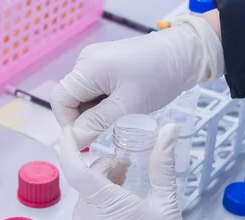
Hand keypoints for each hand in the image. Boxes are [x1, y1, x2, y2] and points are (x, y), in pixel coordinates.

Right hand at [51, 17, 222, 149]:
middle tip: (109, 129)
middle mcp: (85, 61)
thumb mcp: (127, 106)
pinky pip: (94, 90)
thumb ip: (96, 123)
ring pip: (82, 97)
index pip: (60, 101)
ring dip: (95, 112)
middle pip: (70, 99)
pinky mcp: (105, 64)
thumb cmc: (159, 77)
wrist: (184, 54)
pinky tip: (121, 106)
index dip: (68, 123)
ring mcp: (95, 61)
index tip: (87, 139)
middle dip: (85, 118)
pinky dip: (103, 103)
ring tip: (120, 116)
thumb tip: (73, 140)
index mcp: (87, 68)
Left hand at [55, 124, 195, 219]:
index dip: (67, 148)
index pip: (76, 170)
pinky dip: (97, 216)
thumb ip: (162, 163)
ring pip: (84, 205)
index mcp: (106, 204)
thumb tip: (169, 128)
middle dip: (102, 174)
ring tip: (124, 196)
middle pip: (85, 186)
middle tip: (126, 172)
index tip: (66, 133)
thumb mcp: (166, 201)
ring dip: (98, 195)